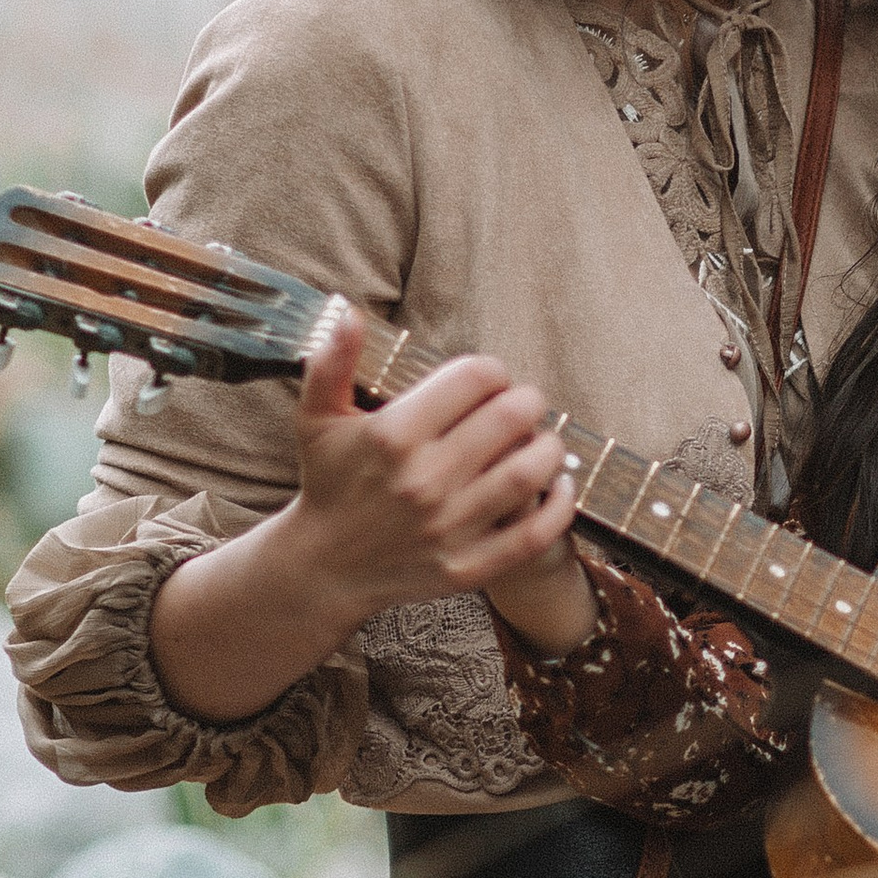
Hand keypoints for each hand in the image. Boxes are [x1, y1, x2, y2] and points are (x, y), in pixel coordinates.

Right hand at [148, 301, 588, 725]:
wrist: (324, 567)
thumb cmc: (328, 482)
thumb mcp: (317, 418)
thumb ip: (332, 361)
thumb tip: (347, 310)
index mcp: (392, 435)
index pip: (474, 378)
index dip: (491, 370)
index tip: (487, 381)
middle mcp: (424, 480)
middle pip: (511, 417)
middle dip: (527, 400)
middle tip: (521, 405)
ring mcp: (449, 526)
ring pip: (530, 471)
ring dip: (549, 446)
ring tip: (538, 440)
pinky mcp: (467, 566)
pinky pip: (535, 534)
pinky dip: (560, 505)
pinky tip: (560, 485)